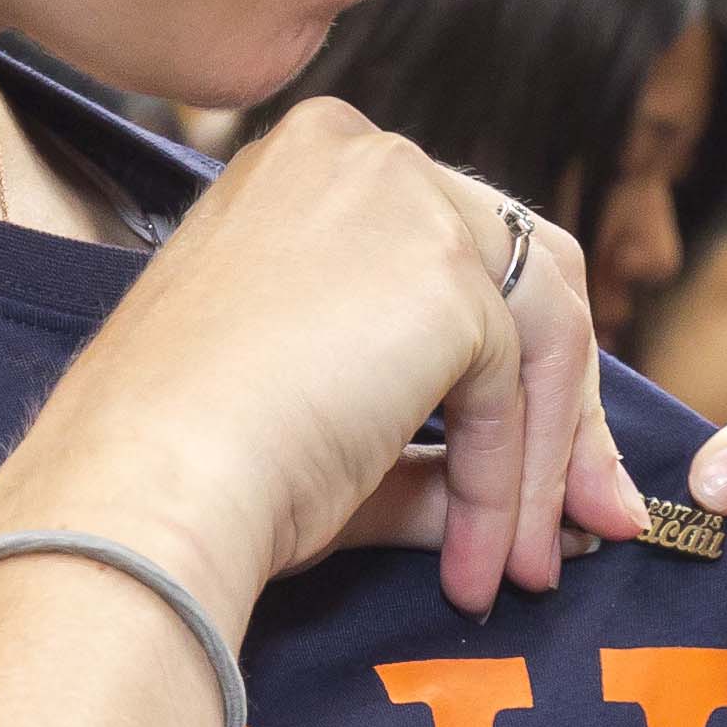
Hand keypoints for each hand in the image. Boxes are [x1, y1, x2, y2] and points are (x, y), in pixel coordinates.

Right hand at [0, 100, 641, 618]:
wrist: (142, 483)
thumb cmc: (190, 461)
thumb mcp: (335, 428)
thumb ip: (438, 448)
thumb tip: (548, 510)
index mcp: (314, 167)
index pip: (464, 247)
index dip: (515, 360)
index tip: (535, 467)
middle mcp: (364, 158)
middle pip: (530, 273)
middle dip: (563, 410)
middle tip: (583, 520)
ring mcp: (407, 203)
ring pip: (539, 333)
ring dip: (543, 465)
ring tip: (526, 568)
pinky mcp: (442, 274)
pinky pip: (512, 391)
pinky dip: (505, 485)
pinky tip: (474, 563)